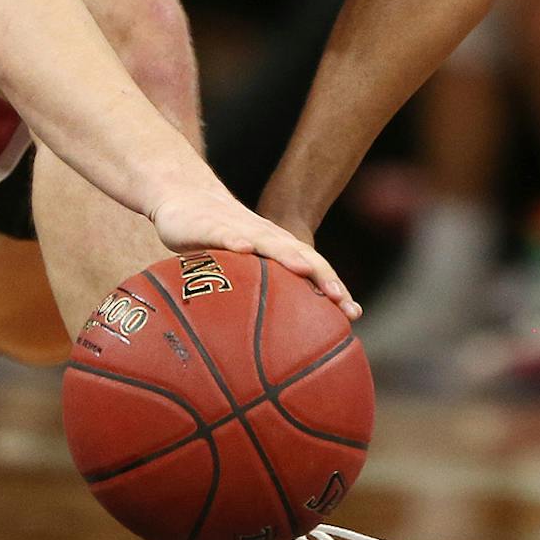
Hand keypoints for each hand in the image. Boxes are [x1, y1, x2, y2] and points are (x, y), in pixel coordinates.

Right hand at [149, 187, 358, 318]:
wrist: (185, 195)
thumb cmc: (217, 237)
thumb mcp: (240, 266)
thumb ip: (256, 293)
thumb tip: (266, 344)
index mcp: (277, 248)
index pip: (313, 270)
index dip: (334, 289)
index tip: (353, 314)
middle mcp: (266, 237)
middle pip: (301, 256)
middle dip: (323, 276)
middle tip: (341, 300)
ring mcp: (240, 229)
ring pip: (268, 241)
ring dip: (287, 255)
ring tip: (304, 269)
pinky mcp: (211, 225)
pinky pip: (225, 233)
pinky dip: (236, 240)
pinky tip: (243, 248)